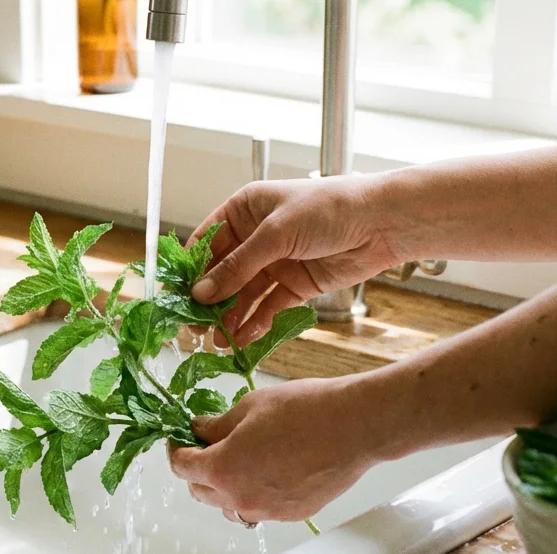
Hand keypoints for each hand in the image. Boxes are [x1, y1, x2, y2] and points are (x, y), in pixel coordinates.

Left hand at [169, 375, 395, 523]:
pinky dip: (255, 493)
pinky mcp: (291, 515)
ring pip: (229, 507)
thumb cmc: (305, 410)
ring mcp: (267, 511)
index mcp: (223, 468)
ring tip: (239, 461)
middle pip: (200, 492)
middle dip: (198, 470)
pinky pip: (260, 509)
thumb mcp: (249, 407)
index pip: (182, 468)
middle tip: (207, 447)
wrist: (354, 426)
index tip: (180, 441)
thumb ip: (218, 425)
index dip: (176, 451)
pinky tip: (268, 470)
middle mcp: (240, 498)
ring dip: (224, 488)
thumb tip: (200, 430)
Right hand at [188, 175, 403, 345]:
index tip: (175, 296)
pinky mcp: (294, 286)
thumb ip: (238, 266)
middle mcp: (256, 237)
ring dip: (230, 317)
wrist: (381, 223)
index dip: (190, 269)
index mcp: (245, 210)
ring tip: (217, 341)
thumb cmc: (328, 209)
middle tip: (193, 327)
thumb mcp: (276, 233)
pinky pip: (268, 307)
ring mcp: (275, 263)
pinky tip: (244, 338)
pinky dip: (256, 323)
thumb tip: (201, 293)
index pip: (206, 241)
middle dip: (208, 301)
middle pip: (222, 273)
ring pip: (243, 295)